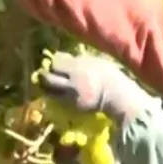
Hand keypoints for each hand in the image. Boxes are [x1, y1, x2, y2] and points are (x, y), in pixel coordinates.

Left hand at [37, 52, 152, 124]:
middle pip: (49, 78)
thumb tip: (61, 57)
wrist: (117, 96)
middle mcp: (71, 82)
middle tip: (45, 73)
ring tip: (48, 84)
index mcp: (77, 68)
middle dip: (44, 75)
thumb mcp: (94, 61)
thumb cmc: (109, 75)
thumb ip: (77, 60)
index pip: (56, 63)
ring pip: (49, 92)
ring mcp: (70, 96)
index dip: (54, 62)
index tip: (56, 62)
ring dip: (46, 87)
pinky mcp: (72, 106)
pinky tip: (59, 92)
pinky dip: (55, 95)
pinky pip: (58, 100)